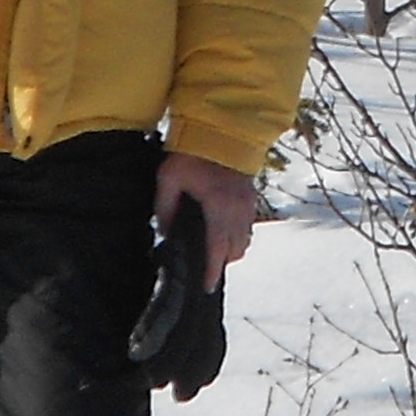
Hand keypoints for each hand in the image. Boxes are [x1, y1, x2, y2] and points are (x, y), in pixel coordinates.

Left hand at [155, 150, 257, 280]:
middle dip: (221, 262)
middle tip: (204, 267)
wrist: (222, 128)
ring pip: (244, 239)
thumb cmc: (193, 152)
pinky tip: (222, 230)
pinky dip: (237, 234)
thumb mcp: (169, 178)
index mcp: (219, 208)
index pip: (217, 250)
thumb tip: (166, 232)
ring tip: (213, 250)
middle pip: (235, 250)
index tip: (207, 287)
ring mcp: (248, 203)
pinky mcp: (251, 196)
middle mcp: (238, 210)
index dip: (212, 271)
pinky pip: (248, 226)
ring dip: (231, 249)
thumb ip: (165, 207)